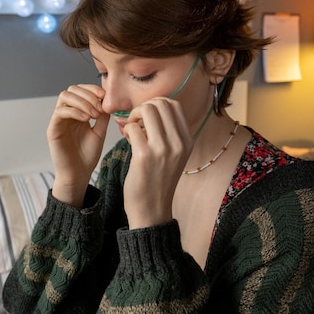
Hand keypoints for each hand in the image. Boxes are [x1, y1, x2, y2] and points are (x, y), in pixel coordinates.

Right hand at [47, 84, 109, 206]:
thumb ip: (102, 117)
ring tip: (94, 115)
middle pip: (72, 90)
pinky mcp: (53, 129)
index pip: (81, 91)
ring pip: (64, 97)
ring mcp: (59, 120)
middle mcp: (67, 114)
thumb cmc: (88, 156)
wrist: (78, 175)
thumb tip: (108, 100)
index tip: (105, 96)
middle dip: (88, 95)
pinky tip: (87, 120)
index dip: (92, 89)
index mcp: (77, 113)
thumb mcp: (100, 132)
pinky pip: (60, 112)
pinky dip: (75, 111)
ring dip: (82, 102)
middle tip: (100, 108)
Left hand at [122, 98, 192, 228]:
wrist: (152, 209)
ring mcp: (162, 149)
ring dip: (134, 116)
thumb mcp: (174, 155)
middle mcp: (178, 143)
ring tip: (132, 130)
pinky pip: (132, 127)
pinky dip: (127, 130)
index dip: (157, 104)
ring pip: (146, 110)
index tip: (148, 118)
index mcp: (187, 140)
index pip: (174, 105)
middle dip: (143, 108)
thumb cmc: (159, 180)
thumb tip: (153, 108)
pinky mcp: (144, 155)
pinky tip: (128, 141)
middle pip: (160, 103)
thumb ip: (169, 133)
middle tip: (137, 122)